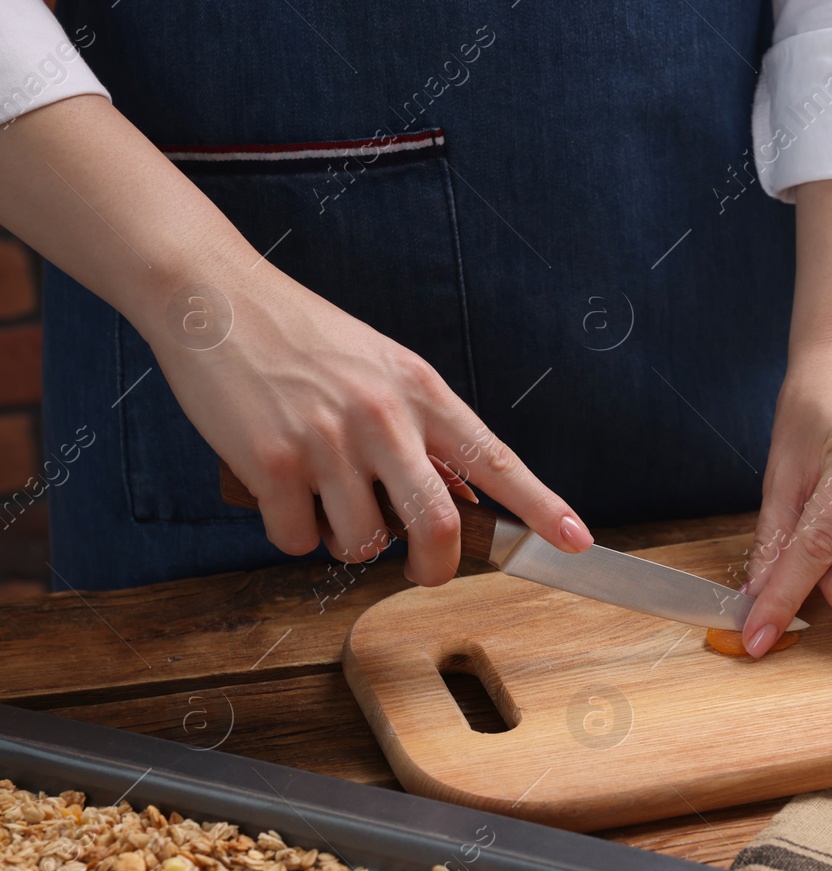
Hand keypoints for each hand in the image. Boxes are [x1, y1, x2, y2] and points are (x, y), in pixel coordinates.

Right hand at [0, 95, 590, 587]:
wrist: (215, 297)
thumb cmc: (304, 339)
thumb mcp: (383, 368)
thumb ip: (423, 429)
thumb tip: (461, 494)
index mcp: (422, 392)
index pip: (496, 459)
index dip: (542, 507)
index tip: (578, 541)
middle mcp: (383, 416)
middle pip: (438, 524)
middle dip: (436, 567)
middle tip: (425, 572)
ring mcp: (327, 441)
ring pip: (361, 542)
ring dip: (346, 542)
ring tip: (327, 500)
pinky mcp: (272, 462)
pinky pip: (297, 538)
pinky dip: (292, 533)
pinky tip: (281, 493)